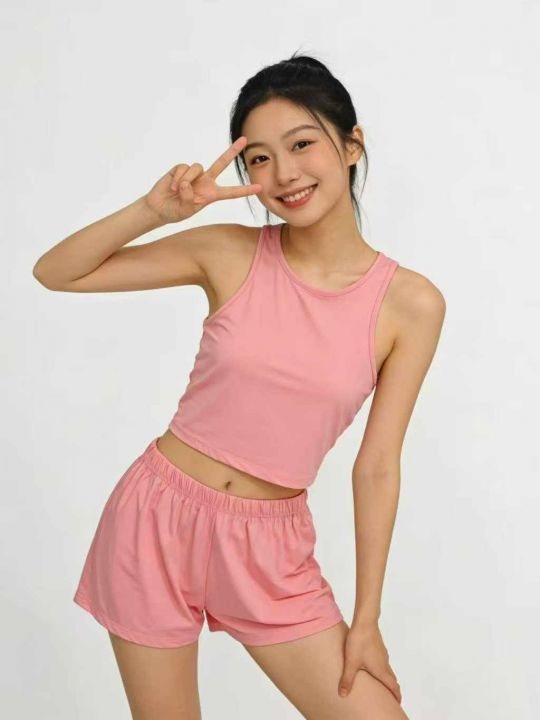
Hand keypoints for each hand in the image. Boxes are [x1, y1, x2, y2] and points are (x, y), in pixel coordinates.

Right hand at [143, 136, 262, 223]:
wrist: (159, 207)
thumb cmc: (175, 211)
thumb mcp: (186, 210)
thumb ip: (190, 198)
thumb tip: (188, 183)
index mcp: (212, 194)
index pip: (231, 192)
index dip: (245, 190)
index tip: (259, 188)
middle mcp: (206, 181)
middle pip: (222, 163)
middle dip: (233, 151)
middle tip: (244, 140)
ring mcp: (194, 173)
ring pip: (197, 167)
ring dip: (186, 180)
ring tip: (177, 191)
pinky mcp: (181, 168)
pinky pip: (183, 168)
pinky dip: (178, 178)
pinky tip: (172, 186)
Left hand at [338, 621, 401, 703]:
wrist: (365, 621)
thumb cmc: (359, 642)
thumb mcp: (351, 662)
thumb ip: (347, 679)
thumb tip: (343, 695)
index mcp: (381, 670)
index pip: (393, 686)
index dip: (397, 696)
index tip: (398, 703)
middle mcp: (385, 662)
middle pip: (392, 679)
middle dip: (392, 689)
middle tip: (389, 697)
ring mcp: (383, 653)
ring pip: (387, 669)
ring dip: (386, 678)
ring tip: (379, 684)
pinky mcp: (379, 646)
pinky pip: (383, 661)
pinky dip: (381, 669)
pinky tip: (371, 666)